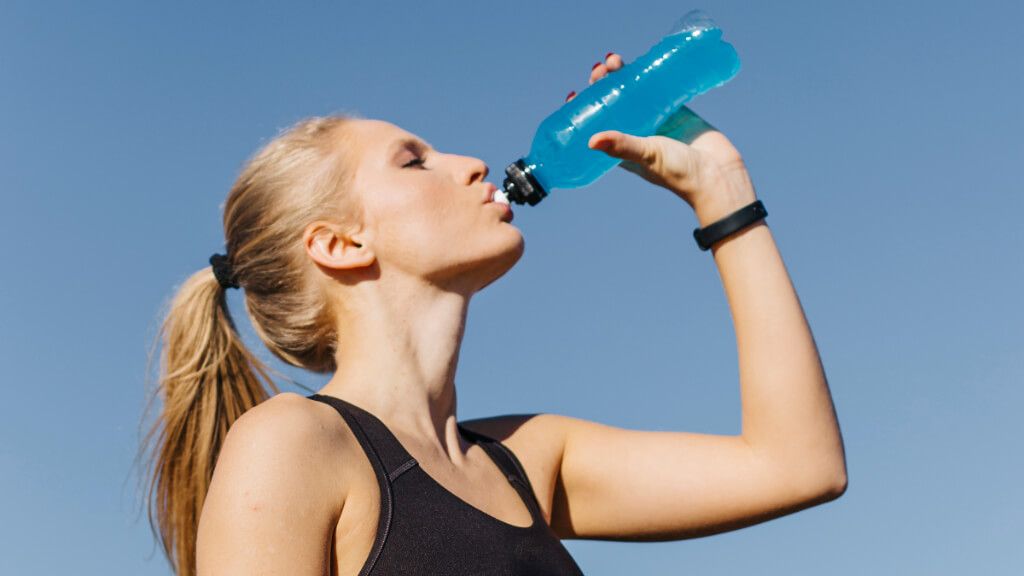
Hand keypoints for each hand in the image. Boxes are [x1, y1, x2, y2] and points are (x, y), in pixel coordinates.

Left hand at [568, 53, 757, 225]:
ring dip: (623, 77)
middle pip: (614, 106)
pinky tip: (640, 62)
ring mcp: (657, 122)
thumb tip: (590, 141)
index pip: (597, 127)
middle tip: (600, 70)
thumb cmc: (680, 173)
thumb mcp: (647, 156)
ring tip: (614, 60)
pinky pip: (659, 90)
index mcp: (623, 151)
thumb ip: (622, 145)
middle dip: (604, 86)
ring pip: (635, 94)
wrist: (718, 175)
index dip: (584, 111)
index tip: (575, 94)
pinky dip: (650, 77)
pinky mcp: (677, 112)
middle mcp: (638, 135)